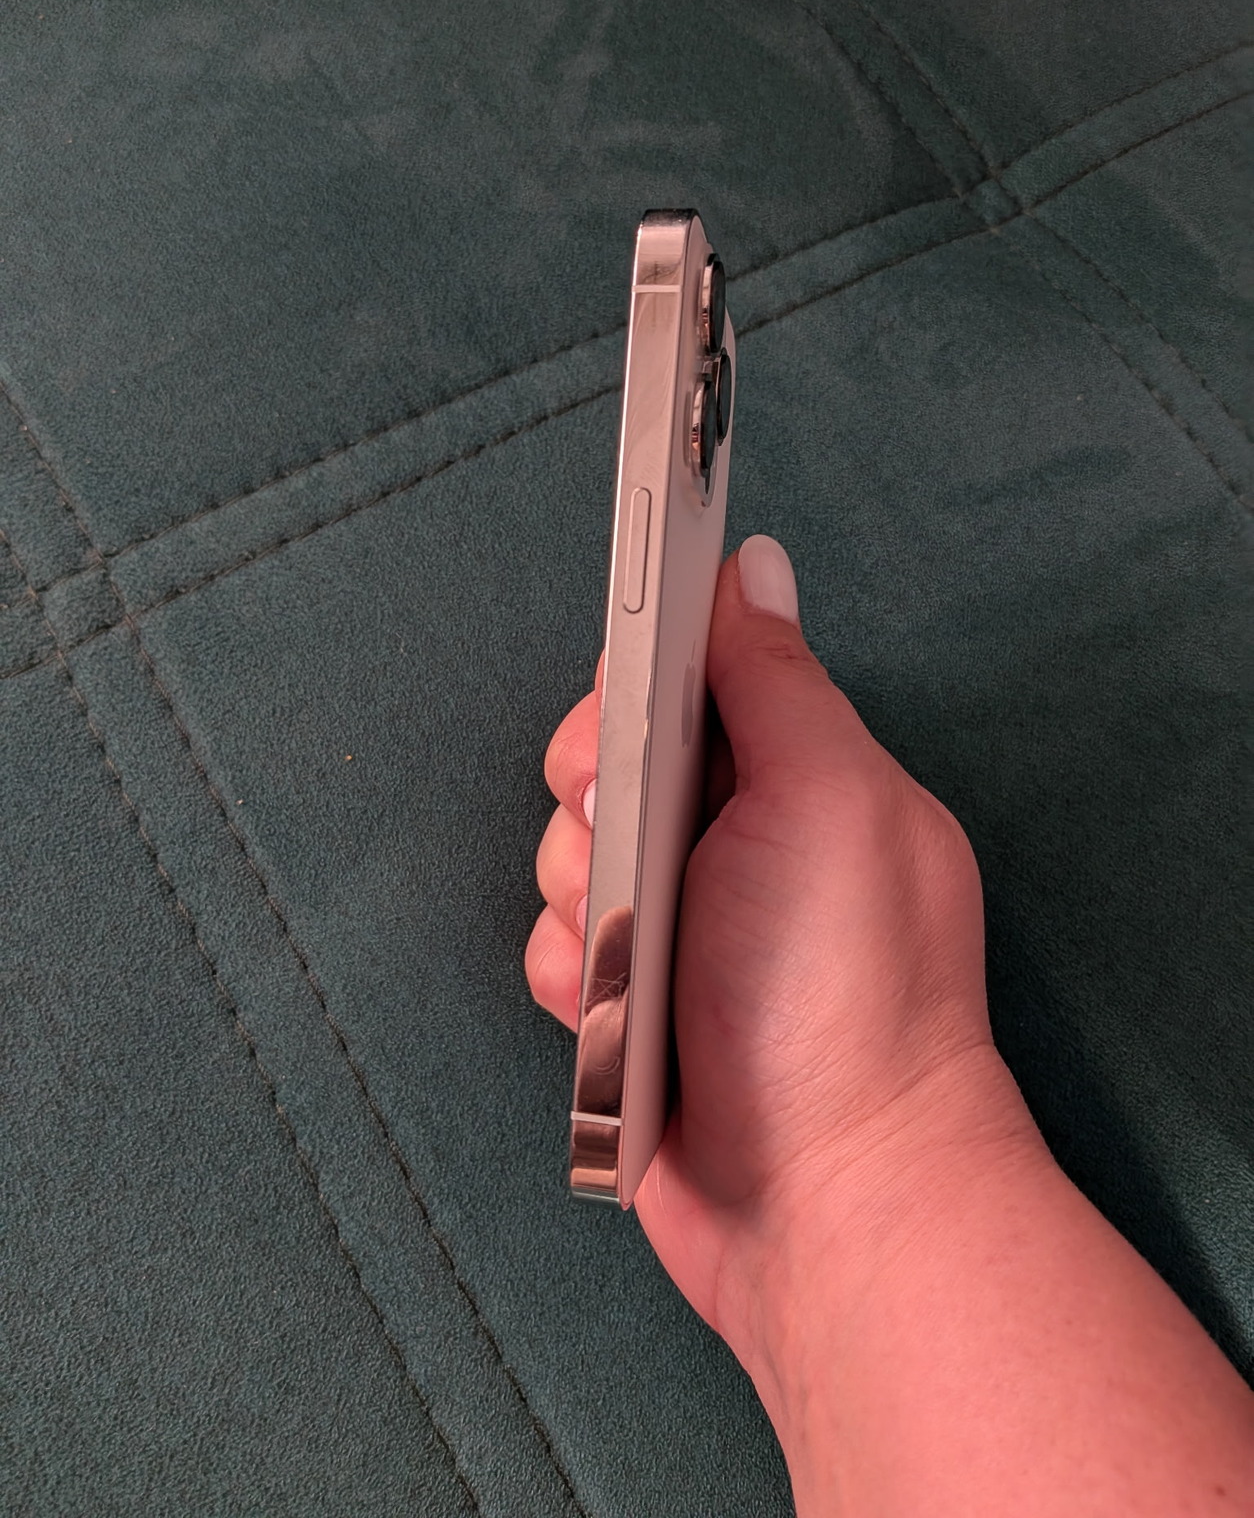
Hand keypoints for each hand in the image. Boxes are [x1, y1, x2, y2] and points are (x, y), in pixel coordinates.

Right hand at [528, 533, 1034, 1371]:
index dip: (635, 683)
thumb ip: (775, 676)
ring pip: (567, 856)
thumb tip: (751, 563)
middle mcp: (738, 840)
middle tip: (635, 841)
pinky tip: (624, 1022)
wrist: (826, 1203)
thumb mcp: (827, 798)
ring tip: (648, 959)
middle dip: (594, 797)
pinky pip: (556, 951)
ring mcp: (684, 926)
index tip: (624, 717)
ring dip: (585, 901)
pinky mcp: (637, 1005)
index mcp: (800, 773)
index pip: (686, 675)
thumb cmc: (843, 993)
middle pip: (603, 758)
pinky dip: (575, 980)